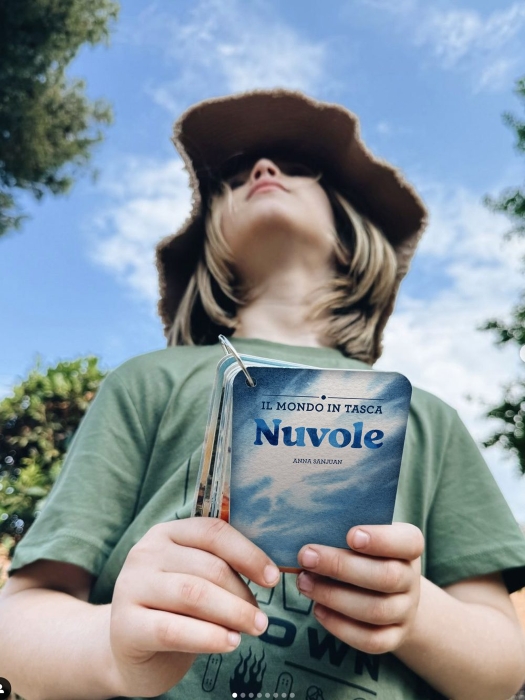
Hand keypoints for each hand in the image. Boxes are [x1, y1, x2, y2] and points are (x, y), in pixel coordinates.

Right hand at [109, 518, 280, 696]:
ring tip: (254, 629)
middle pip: (208, 566)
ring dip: (233, 613)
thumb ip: (219, 567)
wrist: (128, 650)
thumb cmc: (172, 609)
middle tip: (262, 618)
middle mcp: (145, 553)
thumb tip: (268, 572)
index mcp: (166, 533)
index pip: (212, 532)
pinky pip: (173, 629)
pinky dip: (208, 637)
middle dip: (242, 593)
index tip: (273, 578)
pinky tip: (230, 643)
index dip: (247, 553)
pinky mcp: (125, 624)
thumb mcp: (194, 579)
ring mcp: (131, 586)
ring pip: (194, 594)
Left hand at [296, 523, 423, 653]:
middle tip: (306, 556)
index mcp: (408, 547)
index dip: (381, 539)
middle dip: (341, 566)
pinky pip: (370, 640)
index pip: (409, 542)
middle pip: (386, 576)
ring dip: (334, 597)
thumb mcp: (363, 535)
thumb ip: (344, 529)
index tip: (350, 535)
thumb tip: (310, 528)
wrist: (389, 593)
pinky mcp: (393, 637)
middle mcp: (411, 579)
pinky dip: (341, 626)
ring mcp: (405, 611)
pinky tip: (318, 609)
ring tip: (304, 583)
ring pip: (376, 610)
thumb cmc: (365, 553)